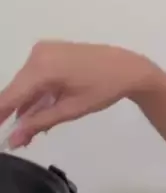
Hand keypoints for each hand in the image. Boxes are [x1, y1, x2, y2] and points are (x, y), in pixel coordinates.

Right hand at [0, 41, 157, 147]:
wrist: (128, 68)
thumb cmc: (103, 89)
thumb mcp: (70, 110)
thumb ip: (38, 123)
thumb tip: (12, 140)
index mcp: (42, 67)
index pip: (9, 96)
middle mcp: (37, 55)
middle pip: (16, 91)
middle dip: (14, 116)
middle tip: (18, 141)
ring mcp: (44, 51)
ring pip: (25, 85)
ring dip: (26, 107)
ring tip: (29, 134)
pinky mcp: (50, 52)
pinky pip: (35, 76)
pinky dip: (36, 95)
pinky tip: (40, 113)